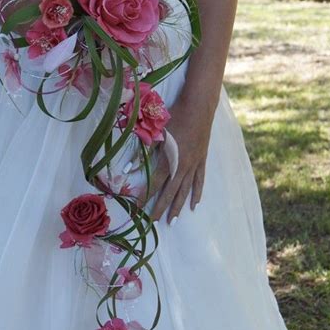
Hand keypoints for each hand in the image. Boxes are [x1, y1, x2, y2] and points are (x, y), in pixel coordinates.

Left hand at [138, 92, 213, 224]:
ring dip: (179, 206)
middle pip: (170, 192)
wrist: (198, 107)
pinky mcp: (202, 160)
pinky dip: (197, 193)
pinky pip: (199, 181)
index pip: (154, 183)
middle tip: (154, 223)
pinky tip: (195, 204)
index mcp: (169, 160)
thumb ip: (142, 152)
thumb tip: (127, 169)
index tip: (137, 209)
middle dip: (161, 208)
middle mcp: (182, 167)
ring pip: (185, 190)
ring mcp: (194, 165)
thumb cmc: (174, 117)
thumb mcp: (156, 133)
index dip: (145, 197)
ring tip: (173, 220)